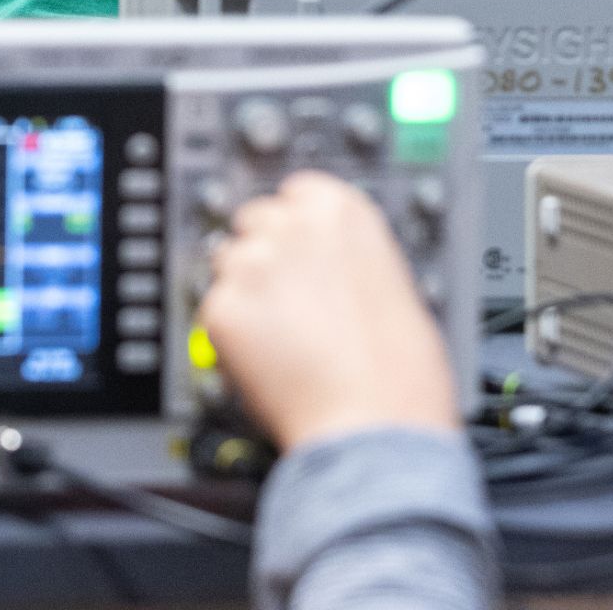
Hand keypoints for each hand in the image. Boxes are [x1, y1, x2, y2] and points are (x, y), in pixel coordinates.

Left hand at [196, 172, 461, 454]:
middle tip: (287, 300)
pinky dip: (229, 335)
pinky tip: (266, 361)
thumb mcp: (389, 279)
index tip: (301, 251)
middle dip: (264, 253)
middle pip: (253, 219)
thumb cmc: (399, 368)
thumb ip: (346, 254)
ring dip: (244, 291)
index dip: (296, 226)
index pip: (294, 190)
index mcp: (340, 208)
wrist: (375, 423)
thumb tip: (325, 263)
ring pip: (226, 262)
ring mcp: (251, 264)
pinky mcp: (221, 308)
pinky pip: (213, 311)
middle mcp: (290, 224)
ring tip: (281, 337)